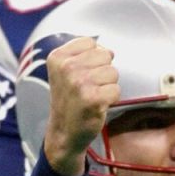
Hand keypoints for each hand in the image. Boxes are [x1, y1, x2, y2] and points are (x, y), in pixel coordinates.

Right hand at [42, 36, 119, 175]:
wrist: (63, 132)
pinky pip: (116, 89)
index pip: (91, 43)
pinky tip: (97, 105)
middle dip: (102, 71)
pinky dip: (111, 99)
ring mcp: (79, 83)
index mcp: (57, 57)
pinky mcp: (92, 99)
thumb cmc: (69, 99)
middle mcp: (66, 68)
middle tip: (87, 87)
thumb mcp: (65, 71)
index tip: (81, 74)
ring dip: (107, 86)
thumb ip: (84, 54)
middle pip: (105, 55)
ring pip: (113, 72)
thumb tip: (110, 51)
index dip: (93, 58)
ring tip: (92, 96)